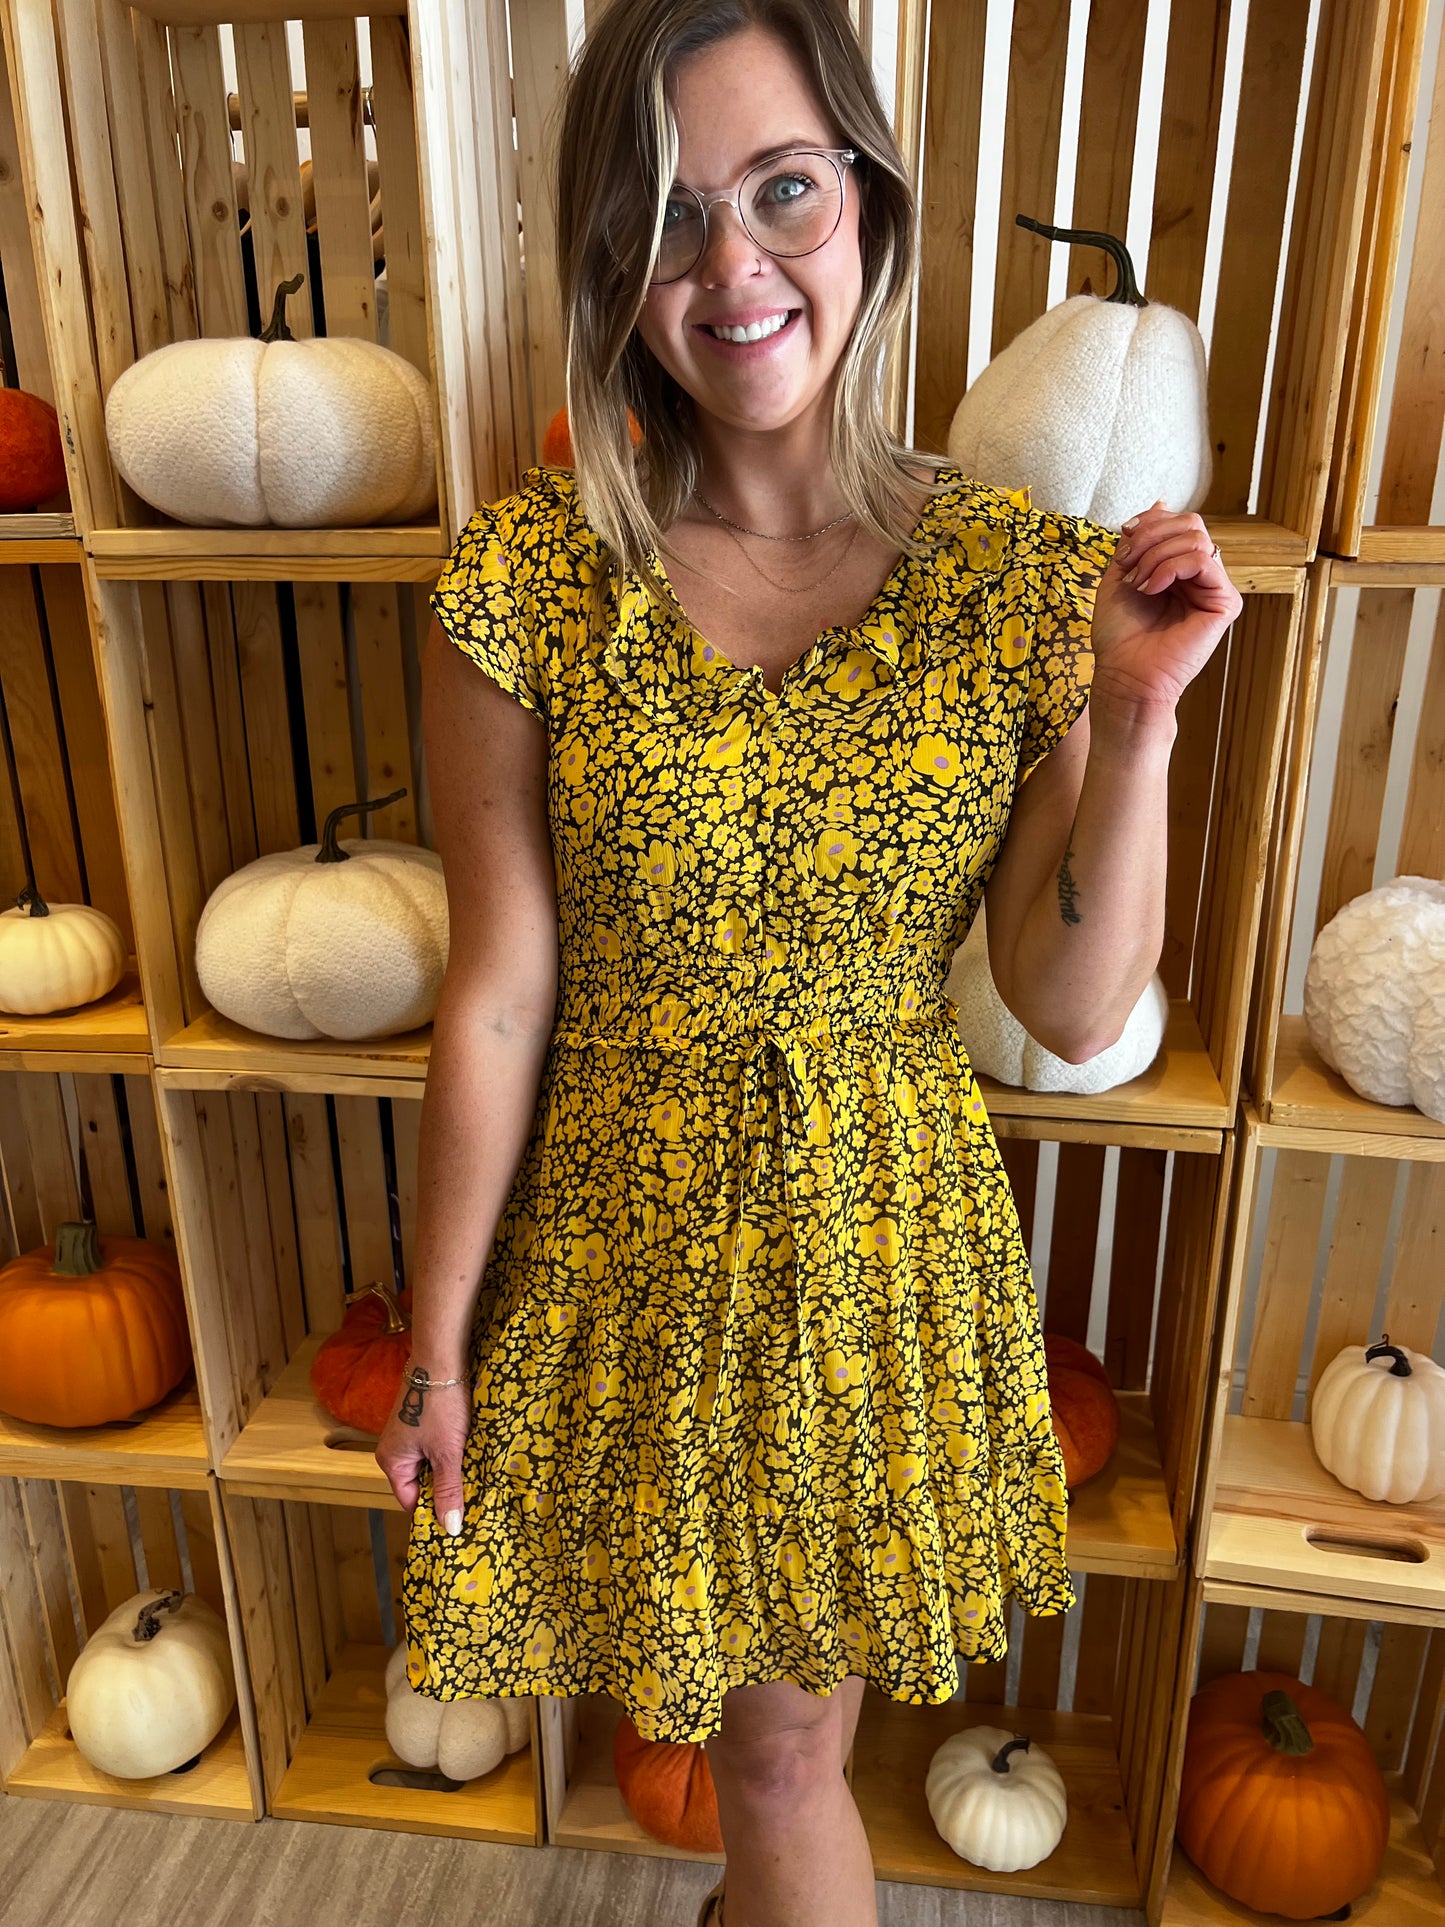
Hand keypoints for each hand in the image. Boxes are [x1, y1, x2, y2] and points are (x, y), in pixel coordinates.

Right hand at [375, 1376, 471, 1532]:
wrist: (441, 1359)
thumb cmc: (441, 1405)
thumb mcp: (448, 1453)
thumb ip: (448, 1490)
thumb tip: (449, 1529)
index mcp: (391, 1462)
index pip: (410, 1500)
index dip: (433, 1509)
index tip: (459, 1517)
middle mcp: (394, 1450)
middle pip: (420, 1483)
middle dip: (444, 1487)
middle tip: (472, 1494)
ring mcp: (407, 1434)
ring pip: (430, 1464)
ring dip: (450, 1468)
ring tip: (473, 1471)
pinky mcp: (420, 1421)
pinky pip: (434, 1447)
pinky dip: (450, 1451)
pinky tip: (468, 1450)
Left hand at [1089, 500, 1243, 720]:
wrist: (1123, 674)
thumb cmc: (1119, 634)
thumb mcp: (1120, 574)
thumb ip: (1139, 540)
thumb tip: (1161, 502)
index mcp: (1179, 567)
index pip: (1179, 522)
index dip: (1150, 523)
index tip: (1123, 541)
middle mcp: (1201, 576)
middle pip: (1191, 523)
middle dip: (1151, 536)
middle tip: (1128, 564)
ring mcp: (1215, 588)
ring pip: (1197, 539)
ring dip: (1157, 555)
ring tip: (1138, 583)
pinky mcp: (1225, 603)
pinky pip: (1205, 560)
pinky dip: (1171, 567)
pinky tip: (1152, 589)